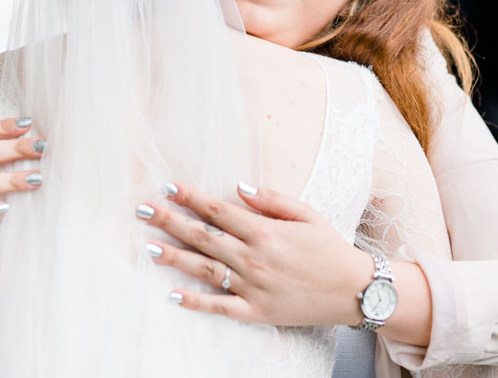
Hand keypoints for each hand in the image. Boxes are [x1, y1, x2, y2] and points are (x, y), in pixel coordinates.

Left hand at [136, 182, 370, 326]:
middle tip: (143, 211)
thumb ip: (271, 200)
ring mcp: (253, 287)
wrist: (353, 290)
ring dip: (175, 257)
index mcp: (265, 231)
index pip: (218, 211)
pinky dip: (196, 302)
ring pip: (205, 270)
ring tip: (150, 246)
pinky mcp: (256, 311)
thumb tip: (237, 187)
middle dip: (170, 221)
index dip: (191, 197)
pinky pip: (220, 307)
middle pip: (203, 237)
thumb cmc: (330, 248)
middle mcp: (254, 258)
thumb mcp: (306, 214)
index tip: (168, 186)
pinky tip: (173, 294)